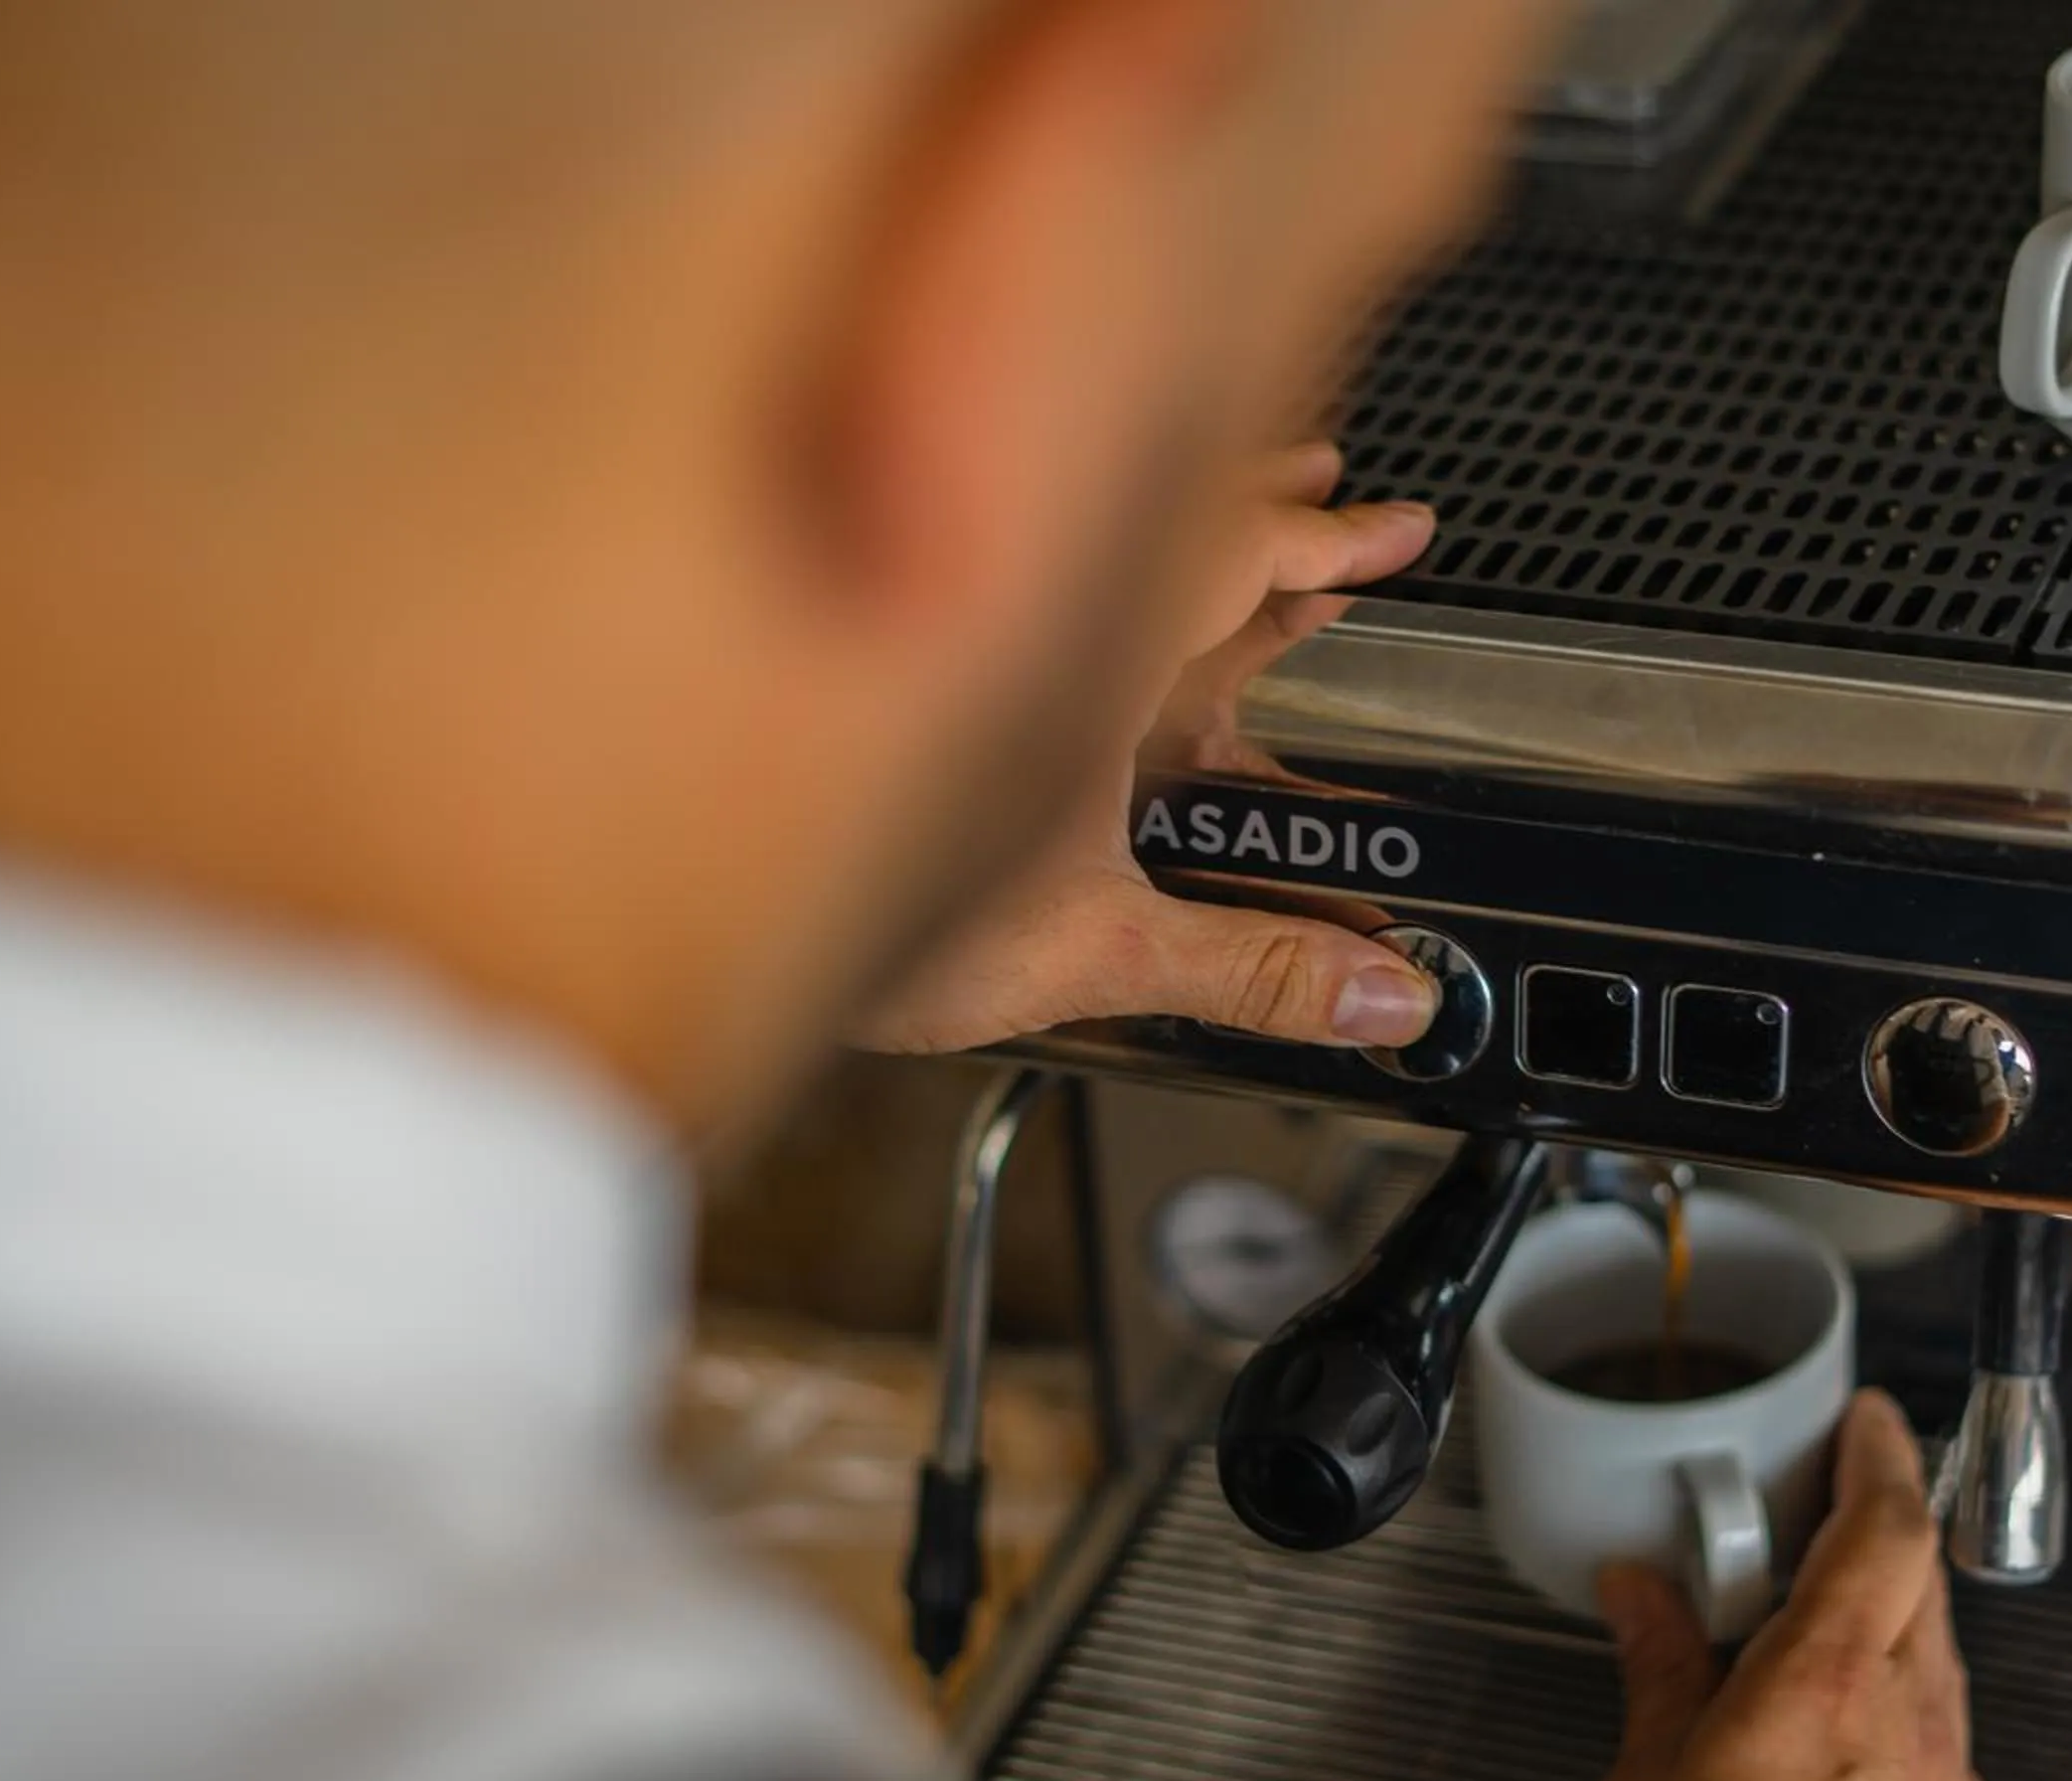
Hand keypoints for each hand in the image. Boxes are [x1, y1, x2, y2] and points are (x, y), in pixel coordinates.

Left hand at [860, 444, 1443, 1057]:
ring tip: (1261, 553)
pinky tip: (1129, 672)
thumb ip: (1252, 970)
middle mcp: (1018, 618)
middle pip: (1162, 521)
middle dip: (1263, 508)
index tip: (1397, 526)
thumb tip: (1377, 994)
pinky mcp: (919, 678)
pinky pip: (1044, 613)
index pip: (1234, 544)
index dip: (1330, 535)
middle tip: (1338, 496)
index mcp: (1082, 650)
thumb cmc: (850, 921)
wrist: (674, 913)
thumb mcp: (1093, 954)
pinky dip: (1113, 613)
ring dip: (1187, 553)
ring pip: (1098, 559)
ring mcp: (966, 640)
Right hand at [1582, 1392, 1993, 1780]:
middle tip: (1819, 1519)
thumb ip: (1660, 1670)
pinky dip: (1894, 1731)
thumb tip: (1642, 1597)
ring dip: (1884, 1637)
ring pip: (1934, 1671)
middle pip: (1920, 1586)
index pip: (1887, 1525)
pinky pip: (1940, 1757)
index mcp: (1822, 1686)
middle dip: (1876, 1537)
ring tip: (1808, 1652)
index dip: (1880, 1453)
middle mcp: (1908, 1728)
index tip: (1866, 1420)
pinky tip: (1834, 1765)